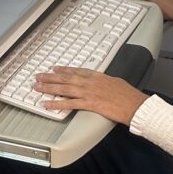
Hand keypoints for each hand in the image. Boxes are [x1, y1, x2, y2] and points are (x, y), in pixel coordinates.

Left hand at [34, 67, 148, 125]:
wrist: (135, 104)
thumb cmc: (129, 96)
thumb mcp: (116, 82)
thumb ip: (105, 82)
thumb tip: (101, 83)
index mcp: (98, 76)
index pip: (76, 70)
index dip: (63, 70)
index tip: (54, 69)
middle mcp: (91, 82)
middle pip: (66, 78)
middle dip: (50, 77)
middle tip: (38, 77)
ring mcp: (89, 92)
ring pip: (64, 88)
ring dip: (49, 87)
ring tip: (37, 87)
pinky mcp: (90, 103)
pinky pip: (69, 103)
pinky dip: (57, 103)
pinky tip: (48, 104)